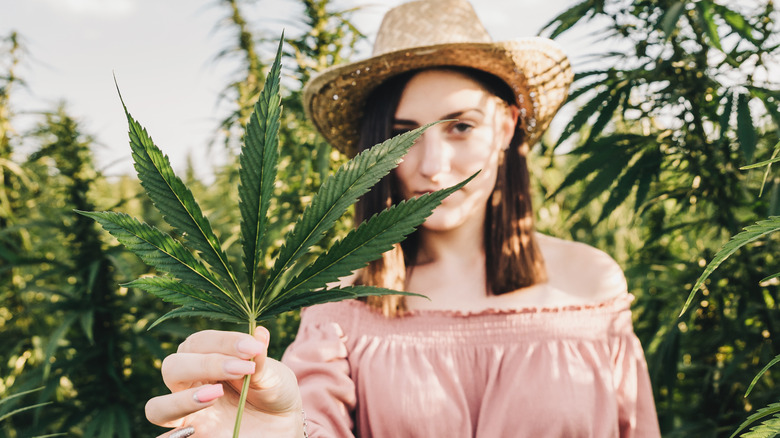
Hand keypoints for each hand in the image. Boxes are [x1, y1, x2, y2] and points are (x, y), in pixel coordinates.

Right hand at [145, 328, 303, 437]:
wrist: (283, 426)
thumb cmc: (274, 393)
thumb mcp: (274, 375)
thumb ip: (262, 360)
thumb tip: (260, 332)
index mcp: (207, 359)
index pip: (198, 342)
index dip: (224, 341)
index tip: (253, 347)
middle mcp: (191, 385)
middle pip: (172, 367)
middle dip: (205, 364)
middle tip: (242, 369)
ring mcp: (189, 415)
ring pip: (157, 408)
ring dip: (182, 400)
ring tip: (216, 394)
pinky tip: (195, 431)